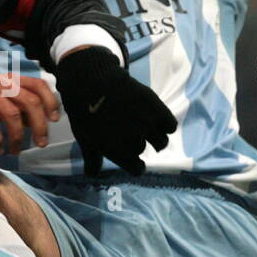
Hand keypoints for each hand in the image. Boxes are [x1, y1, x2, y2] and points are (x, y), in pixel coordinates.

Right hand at [0, 74, 60, 154]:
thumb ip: (16, 105)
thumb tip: (36, 122)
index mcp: (10, 79)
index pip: (38, 85)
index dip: (50, 102)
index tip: (55, 119)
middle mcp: (1, 82)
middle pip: (30, 102)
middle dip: (39, 126)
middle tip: (41, 144)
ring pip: (13, 115)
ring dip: (18, 137)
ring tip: (16, 151)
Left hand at [54, 47, 176, 175]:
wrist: (92, 81)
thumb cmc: (86, 112)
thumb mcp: (85, 138)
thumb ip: (92, 159)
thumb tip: (92, 175)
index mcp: (117, 151)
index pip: (137, 169)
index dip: (136, 166)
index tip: (134, 162)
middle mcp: (134, 139)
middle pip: (144, 150)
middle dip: (138, 145)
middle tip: (130, 133)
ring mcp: (146, 123)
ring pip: (161, 142)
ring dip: (156, 139)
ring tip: (148, 131)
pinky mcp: (156, 107)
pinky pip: (171, 125)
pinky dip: (166, 126)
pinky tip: (158, 122)